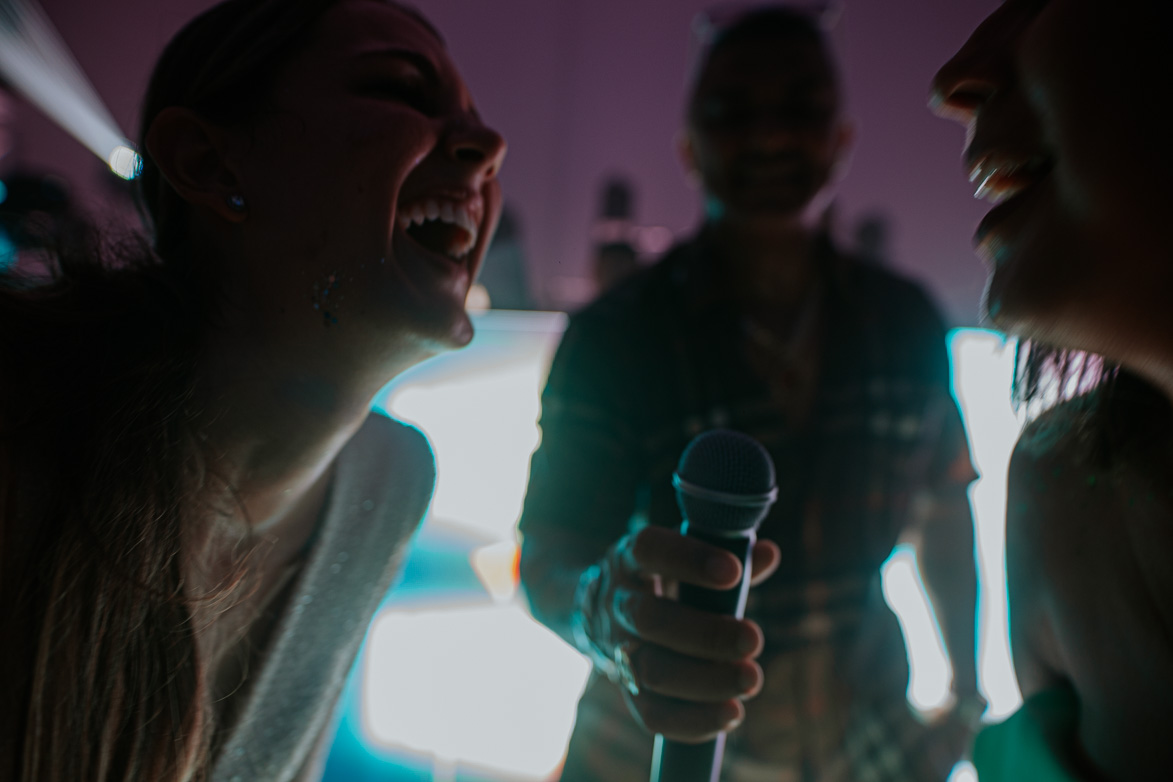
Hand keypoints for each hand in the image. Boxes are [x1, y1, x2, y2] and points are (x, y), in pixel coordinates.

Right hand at [582, 525, 780, 742]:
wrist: (606, 613)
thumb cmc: (663, 578)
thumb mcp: (684, 558)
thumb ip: (726, 555)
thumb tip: (766, 554)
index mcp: (631, 561)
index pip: (649, 550)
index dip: (688, 559)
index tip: (733, 572)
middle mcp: (617, 604)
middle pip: (649, 619)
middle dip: (706, 634)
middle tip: (754, 640)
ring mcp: (617, 650)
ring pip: (653, 671)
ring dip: (707, 681)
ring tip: (751, 680)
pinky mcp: (628, 690)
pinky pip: (653, 714)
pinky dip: (694, 721)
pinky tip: (732, 714)